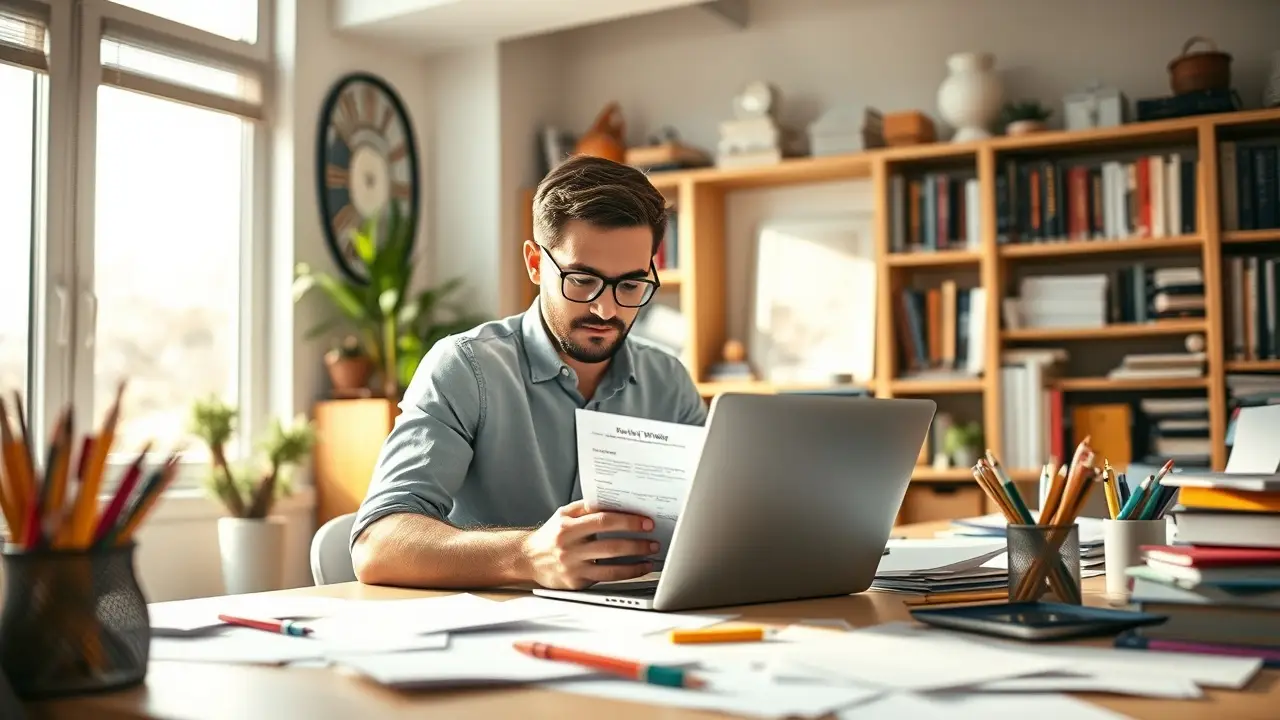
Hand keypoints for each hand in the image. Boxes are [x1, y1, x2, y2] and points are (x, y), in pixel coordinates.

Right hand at [521, 500, 658, 589]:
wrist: (527, 559)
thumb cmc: (550, 534)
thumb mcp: (564, 514)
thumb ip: (586, 508)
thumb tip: (616, 502)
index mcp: (567, 526)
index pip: (603, 521)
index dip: (628, 521)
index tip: (646, 522)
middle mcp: (569, 547)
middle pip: (611, 545)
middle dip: (637, 543)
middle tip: (654, 541)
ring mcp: (573, 567)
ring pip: (611, 567)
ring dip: (635, 563)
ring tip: (650, 557)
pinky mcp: (576, 583)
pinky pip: (606, 578)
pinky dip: (625, 574)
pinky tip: (637, 569)